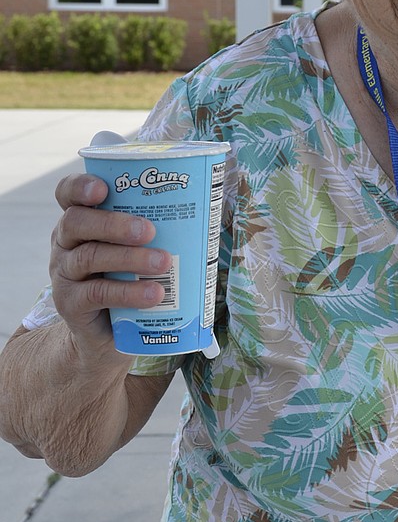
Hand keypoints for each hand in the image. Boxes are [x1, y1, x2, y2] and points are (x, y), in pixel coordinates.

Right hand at [49, 173, 169, 357]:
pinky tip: (153, 294)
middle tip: (148, 230)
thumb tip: (210, 209)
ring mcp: (63, 273)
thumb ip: (152, 230)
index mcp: (81, 222)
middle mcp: (65, 243)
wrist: (107, 334)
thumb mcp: (134, 252)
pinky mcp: (70, 304)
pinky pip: (96, 293)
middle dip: (113, 224)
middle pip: (76, 222)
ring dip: (129, 258)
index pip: (68, 194)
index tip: (103, 189)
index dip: (80, 187)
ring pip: (89, 257)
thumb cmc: (128, 280)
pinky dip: (128, 292)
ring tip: (163, 262)